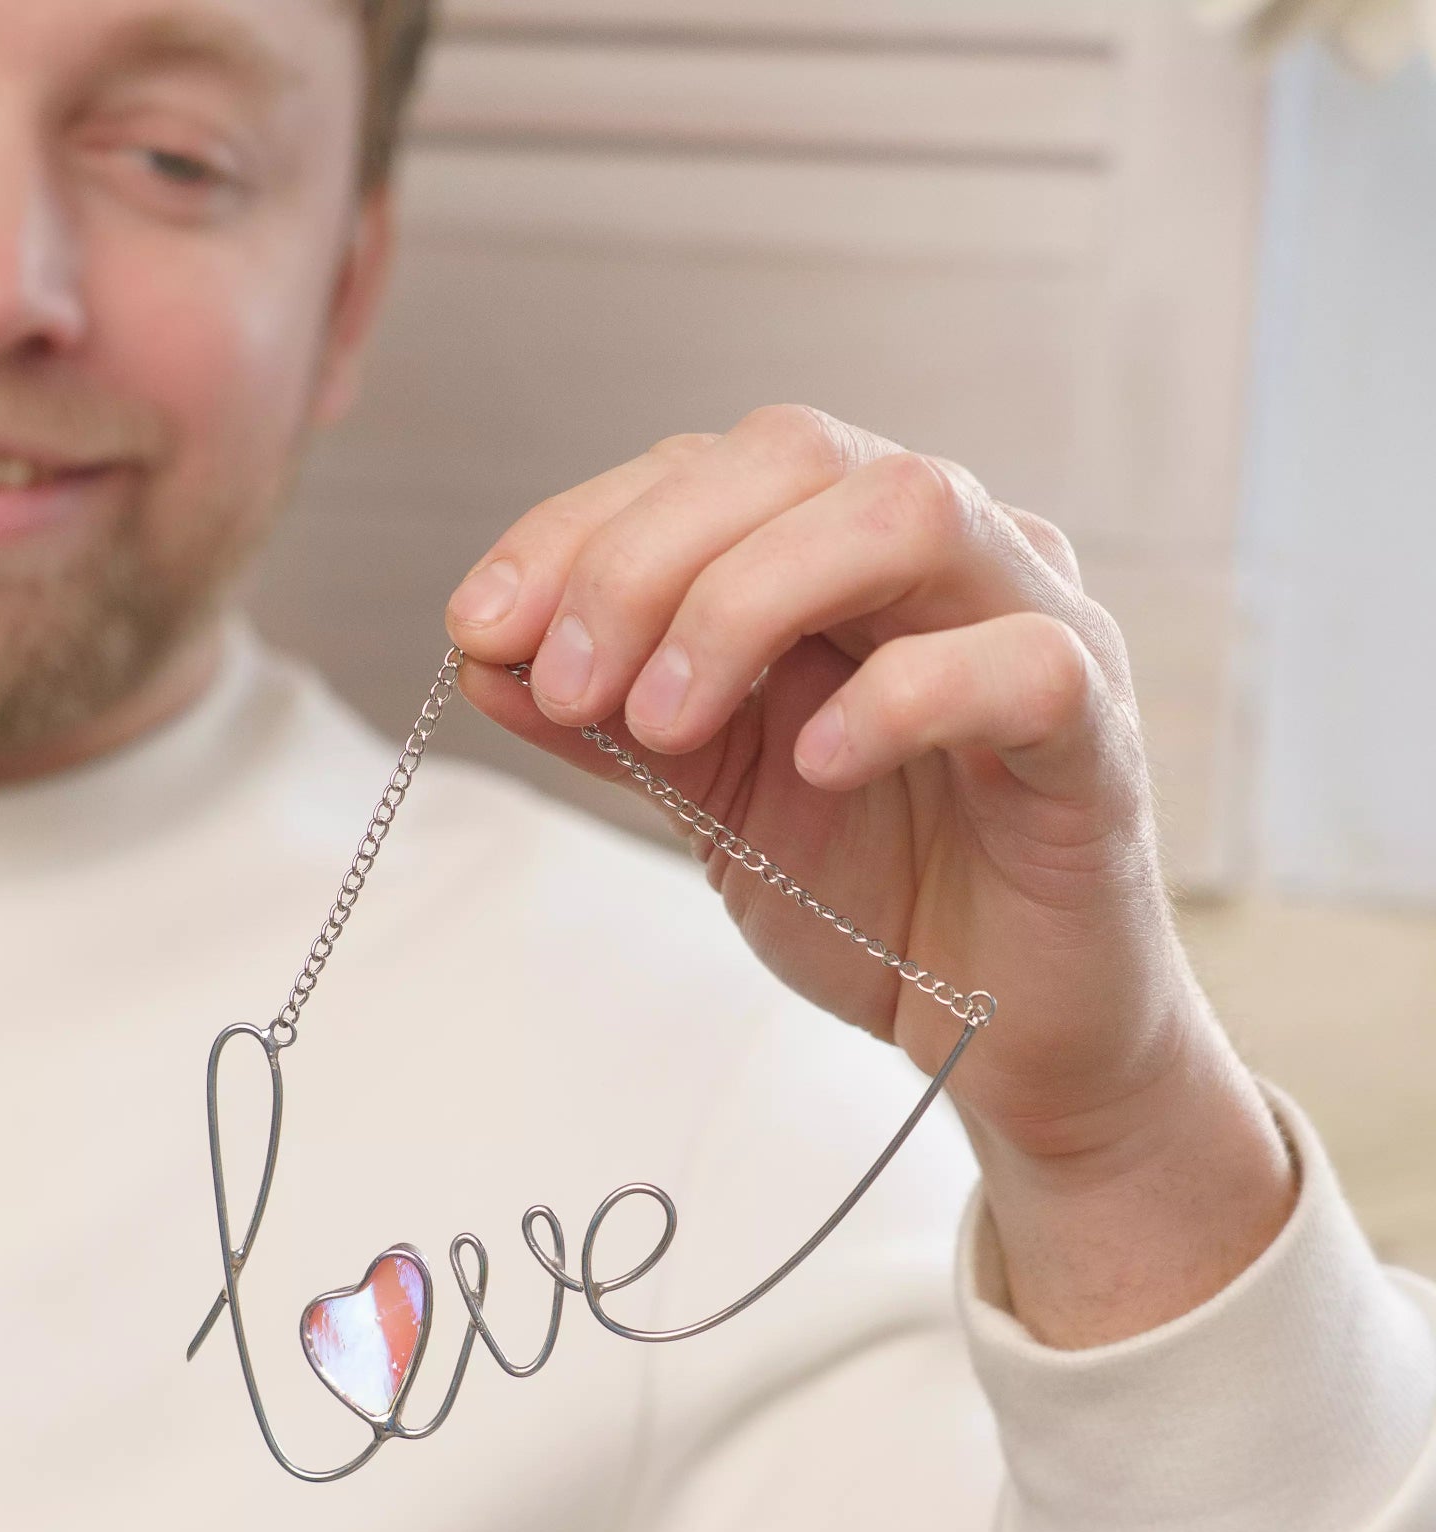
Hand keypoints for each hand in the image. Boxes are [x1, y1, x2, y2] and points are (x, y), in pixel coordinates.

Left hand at [446, 407, 1294, 1346]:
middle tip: (570, 683)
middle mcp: (943, 557)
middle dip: (646, 557)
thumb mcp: (707, 796)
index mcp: (840, 554)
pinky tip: (815, 764)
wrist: (997, 1032)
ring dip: (749, 600)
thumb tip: (481, 654)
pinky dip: (900, 698)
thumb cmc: (871, 891)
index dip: (577, 531)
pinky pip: (1020, 662)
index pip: (704, 471)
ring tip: (662, 722)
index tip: (478, 627)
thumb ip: (610, 719)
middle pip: (796, 456)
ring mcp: (1035, 624)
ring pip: (909, 511)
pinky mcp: (1096, 734)